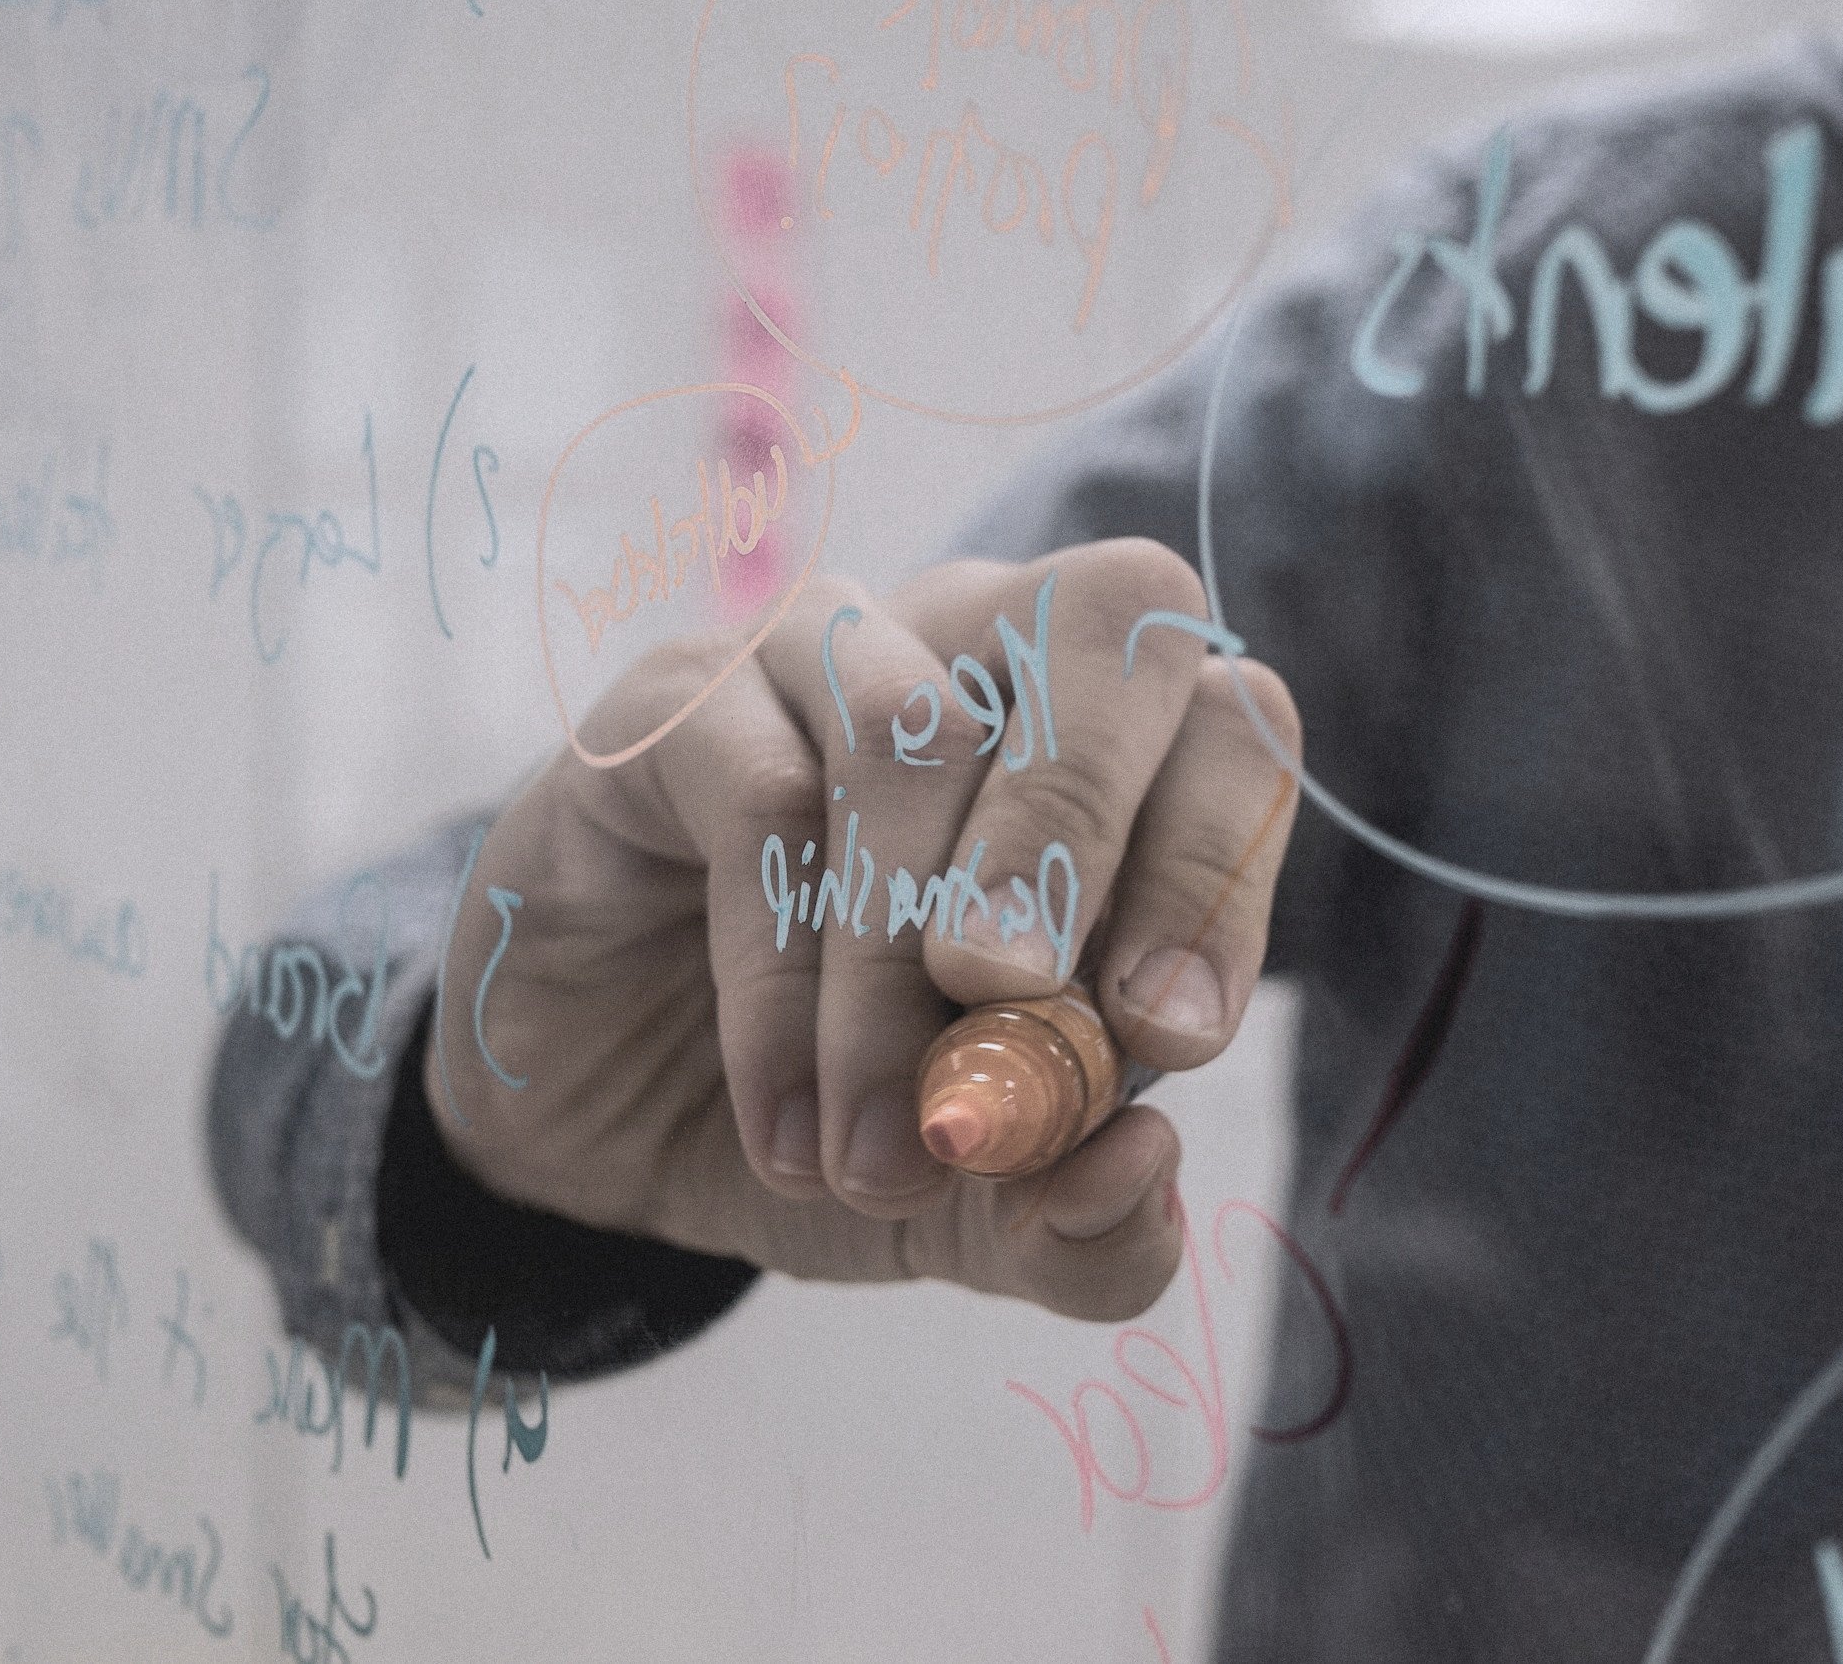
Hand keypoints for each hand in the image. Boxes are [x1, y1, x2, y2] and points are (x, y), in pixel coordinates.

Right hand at [428, 538, 1300, 1321]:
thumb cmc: (844, 1113)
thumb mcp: (984, 1212)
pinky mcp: (681, 705)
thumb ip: (1085, 1226)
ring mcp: (832, 654)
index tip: (1164, 1046)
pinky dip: (784, 984)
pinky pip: (759, 795)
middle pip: (1109, 617)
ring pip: (918, 731)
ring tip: (880, 1157)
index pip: (1232, 723)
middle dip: (1082, 836)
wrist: (609, 1125)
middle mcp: (989, 653)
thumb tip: (1143, 1164)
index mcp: (1114, 749)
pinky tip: (785, 1127)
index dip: (1219, 868)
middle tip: (1019, 1014)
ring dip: (901, 969)